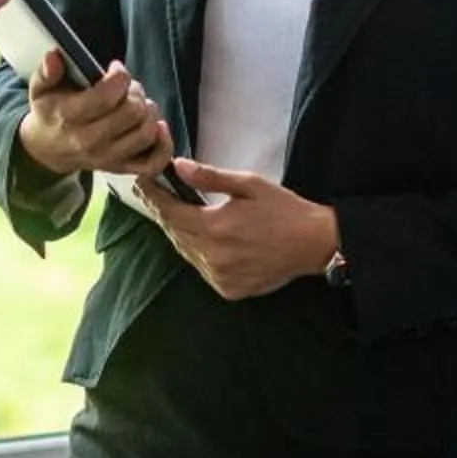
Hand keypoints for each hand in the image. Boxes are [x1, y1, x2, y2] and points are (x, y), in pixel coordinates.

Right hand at [16, 50, 174, 183]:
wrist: (48, 150)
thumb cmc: (51, 113)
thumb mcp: (41, 89)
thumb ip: (46, 72)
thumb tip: (54, 56)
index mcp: (70, 118)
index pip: (107, 96)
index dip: (120, 77)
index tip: (115, 69)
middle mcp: (90, 141)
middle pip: (132, 113)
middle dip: (136, 92)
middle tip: (128, 87)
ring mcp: (108, 158)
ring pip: (146, 133)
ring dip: (149, 112)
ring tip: (137, 103)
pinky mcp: (122, 168)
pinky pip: (153, 163)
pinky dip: (164, 145)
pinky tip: (158, 127)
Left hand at [139, 160, 336, 302]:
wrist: (314, 244)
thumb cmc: (284, 210)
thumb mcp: (249, 184)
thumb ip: (210, 178)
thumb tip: (179, 167)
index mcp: (216, 229)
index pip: (171, 213)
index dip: (154, 198)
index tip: (143, 183)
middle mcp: (214, 258)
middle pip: (175, 234)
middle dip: (164, 213)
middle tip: (155, 195)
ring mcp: (220, 278)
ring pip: (186, 253)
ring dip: (180, 233)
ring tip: (175, 213)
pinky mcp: (229, 290)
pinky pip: (202, 269)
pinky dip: (198, 253)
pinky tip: (203, 239)